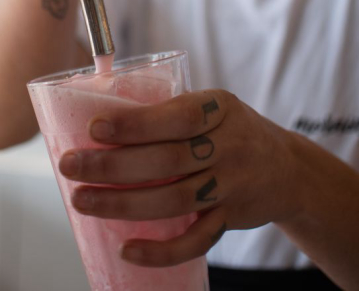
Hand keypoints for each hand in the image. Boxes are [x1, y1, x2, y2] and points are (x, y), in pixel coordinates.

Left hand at [58, 90, 305, 266]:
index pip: (178, 116)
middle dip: (113, 166)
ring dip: (124, 205)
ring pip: (175, 200)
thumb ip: (171, 113)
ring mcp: (232, 185)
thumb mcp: (213, 107)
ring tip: (82, 201)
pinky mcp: (230, 218)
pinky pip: (198, 240)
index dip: (136, 125)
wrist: (287, 168)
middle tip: (70, 166)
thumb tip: (101, 123)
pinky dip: (162, 251)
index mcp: (219, 108)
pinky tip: (128, 249)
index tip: (95, 129)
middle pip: (168, 161)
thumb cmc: (231, 131)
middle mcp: (229, 145)